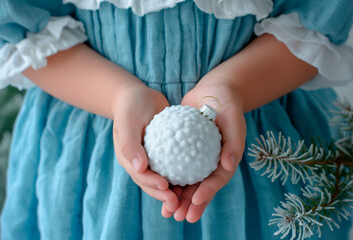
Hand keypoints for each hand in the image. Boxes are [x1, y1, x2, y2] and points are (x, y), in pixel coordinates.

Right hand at [113, 82, 178, 211]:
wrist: (137, 95)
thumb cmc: (130, 106)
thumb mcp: (127, 121)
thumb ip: (130, 144)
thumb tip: (139, 167)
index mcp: (129, 159)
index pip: (140, 176)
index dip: (152, 185)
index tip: (166, 187)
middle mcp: (140, 162)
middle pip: (152, 183)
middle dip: (165, 195)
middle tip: (179, 202)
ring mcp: (153, 158)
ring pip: (164, 178)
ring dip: (175, 190)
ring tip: (190, 198)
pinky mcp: (165, 152)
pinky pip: (175, 163)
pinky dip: (183, 171)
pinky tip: (198, 176)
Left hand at [161, 77, 246, 221]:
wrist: (213, 91)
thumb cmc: (226, 103)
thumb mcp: (233, 118)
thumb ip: (234, 142)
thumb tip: (228, 166)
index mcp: (226, 158)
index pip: (218, 179)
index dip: (208, 192)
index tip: (195, 200)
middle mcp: (212, 162)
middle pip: (202, 187)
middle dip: (192, 204)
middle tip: (180, 217)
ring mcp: (198, 158)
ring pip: (188, 181)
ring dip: (179, 198)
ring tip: (167, 212)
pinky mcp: (185, 151)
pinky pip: (176, 167)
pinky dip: (168, 178)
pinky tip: (157, 187)